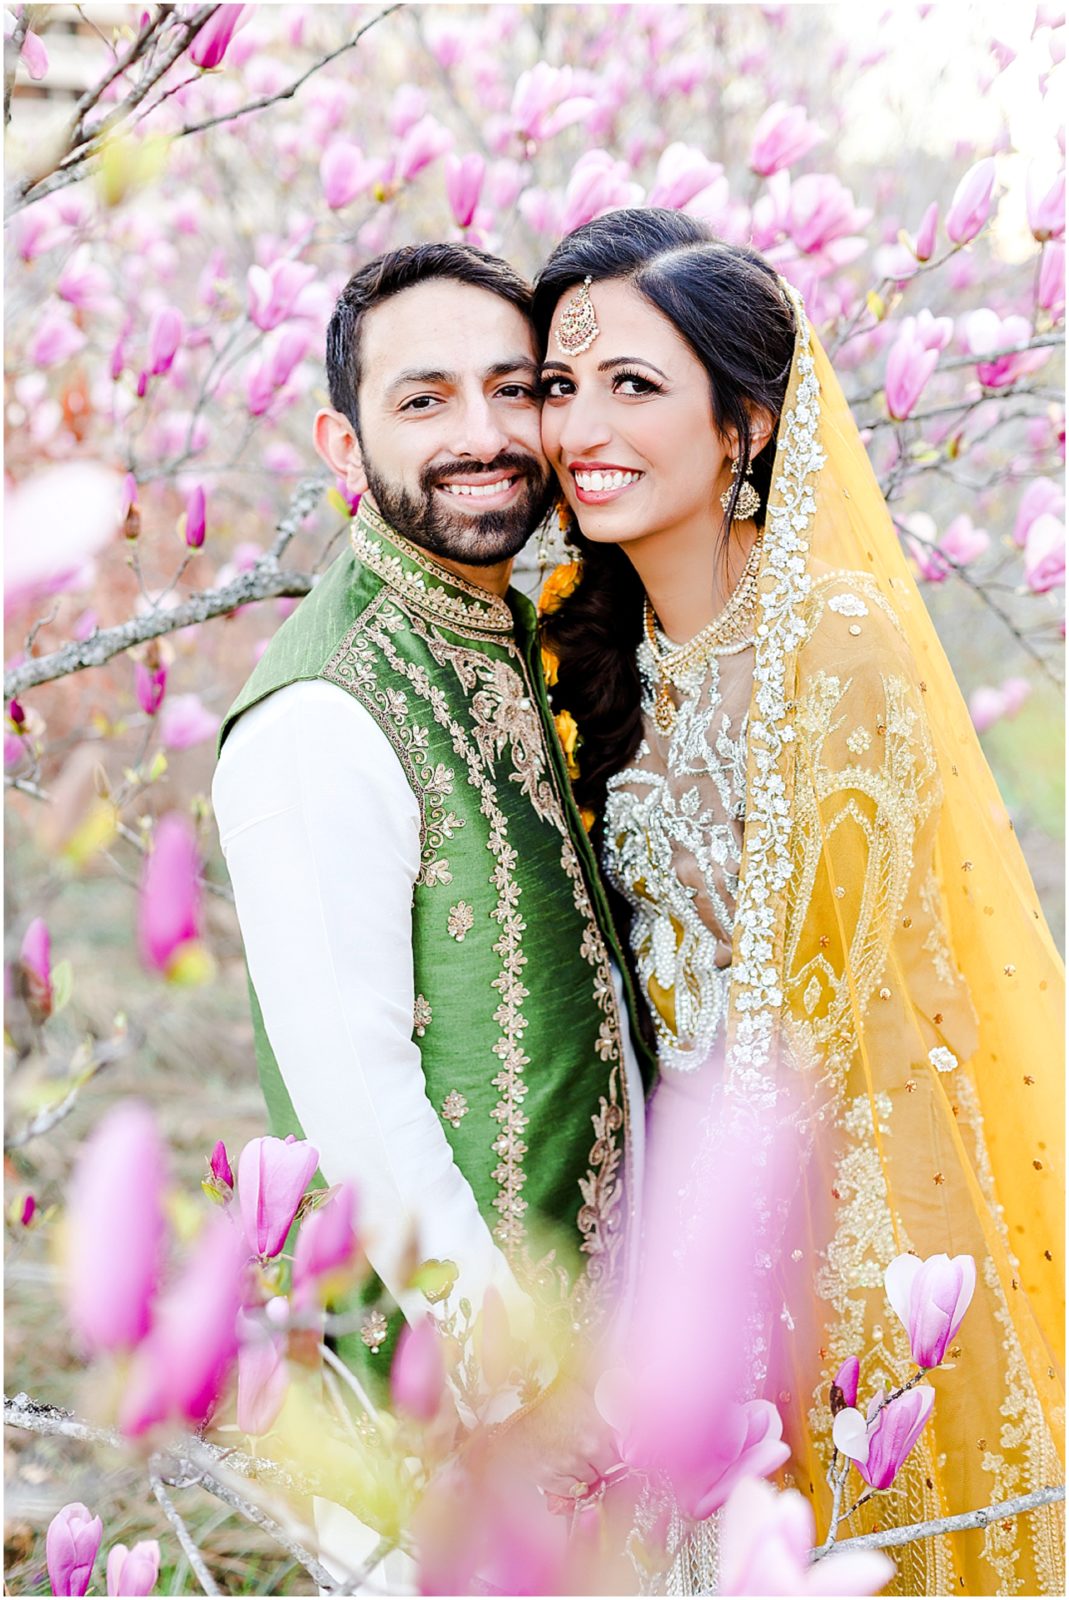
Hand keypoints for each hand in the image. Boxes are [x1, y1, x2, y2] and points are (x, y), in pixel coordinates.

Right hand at [491, 1373, 620, 1500]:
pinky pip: (567, 1492)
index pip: (618, 1457)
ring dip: (580, 1475)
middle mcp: (588, 1450)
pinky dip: (565, 1485)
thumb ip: (602, 1424)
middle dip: (596, 1466)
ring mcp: (568, 1465)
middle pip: (603, 1472)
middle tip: (582, 1455)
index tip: (604, 1456)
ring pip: (586, 1484)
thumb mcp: (584, 1401)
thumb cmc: (548, 1395)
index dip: (609, 1456)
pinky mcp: (548, 1477)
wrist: (514, 1401)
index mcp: (601, 1429)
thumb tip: (614, 1442)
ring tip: (565, 1458)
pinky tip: (556, 1467)